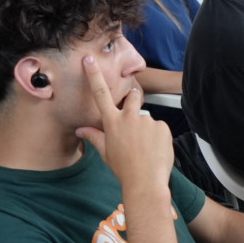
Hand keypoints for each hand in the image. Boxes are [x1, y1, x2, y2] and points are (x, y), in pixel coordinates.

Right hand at [74, 56, 173, 191]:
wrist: (145, 182)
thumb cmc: (124, 168)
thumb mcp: (106, 152)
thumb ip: (95, 136)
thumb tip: (81, 130)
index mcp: (112, 122)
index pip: (100, 94)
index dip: (94, 75)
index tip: (90, 60)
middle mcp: (128, 117)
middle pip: (132, 96)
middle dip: (133, 99)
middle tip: (134, 119)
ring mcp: (146, 121)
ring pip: (146, 117)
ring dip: (146, 127)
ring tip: (146, 147)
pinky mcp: (162, 126)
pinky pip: (159, 127)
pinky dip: (158, 136)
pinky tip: (155, 149)